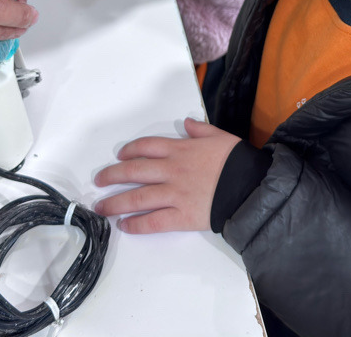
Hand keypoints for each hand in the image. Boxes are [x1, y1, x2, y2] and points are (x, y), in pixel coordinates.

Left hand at [94, 118, 239, 233]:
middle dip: (112, 176)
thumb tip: (188, 124)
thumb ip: (201, 130)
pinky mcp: (181, 216)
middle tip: (99, 181)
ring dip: (115, 202)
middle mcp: (172, 170)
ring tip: (101, 207)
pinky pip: (153, 221)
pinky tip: (124, 226)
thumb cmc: (238, 161)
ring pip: (137, 197)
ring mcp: (174, 194)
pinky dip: (136, 224)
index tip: (119, 156)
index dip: (129, 151)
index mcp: (181, 150)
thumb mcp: (220, 136)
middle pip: (134, 171)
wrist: (251, 186)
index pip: (146, 147)